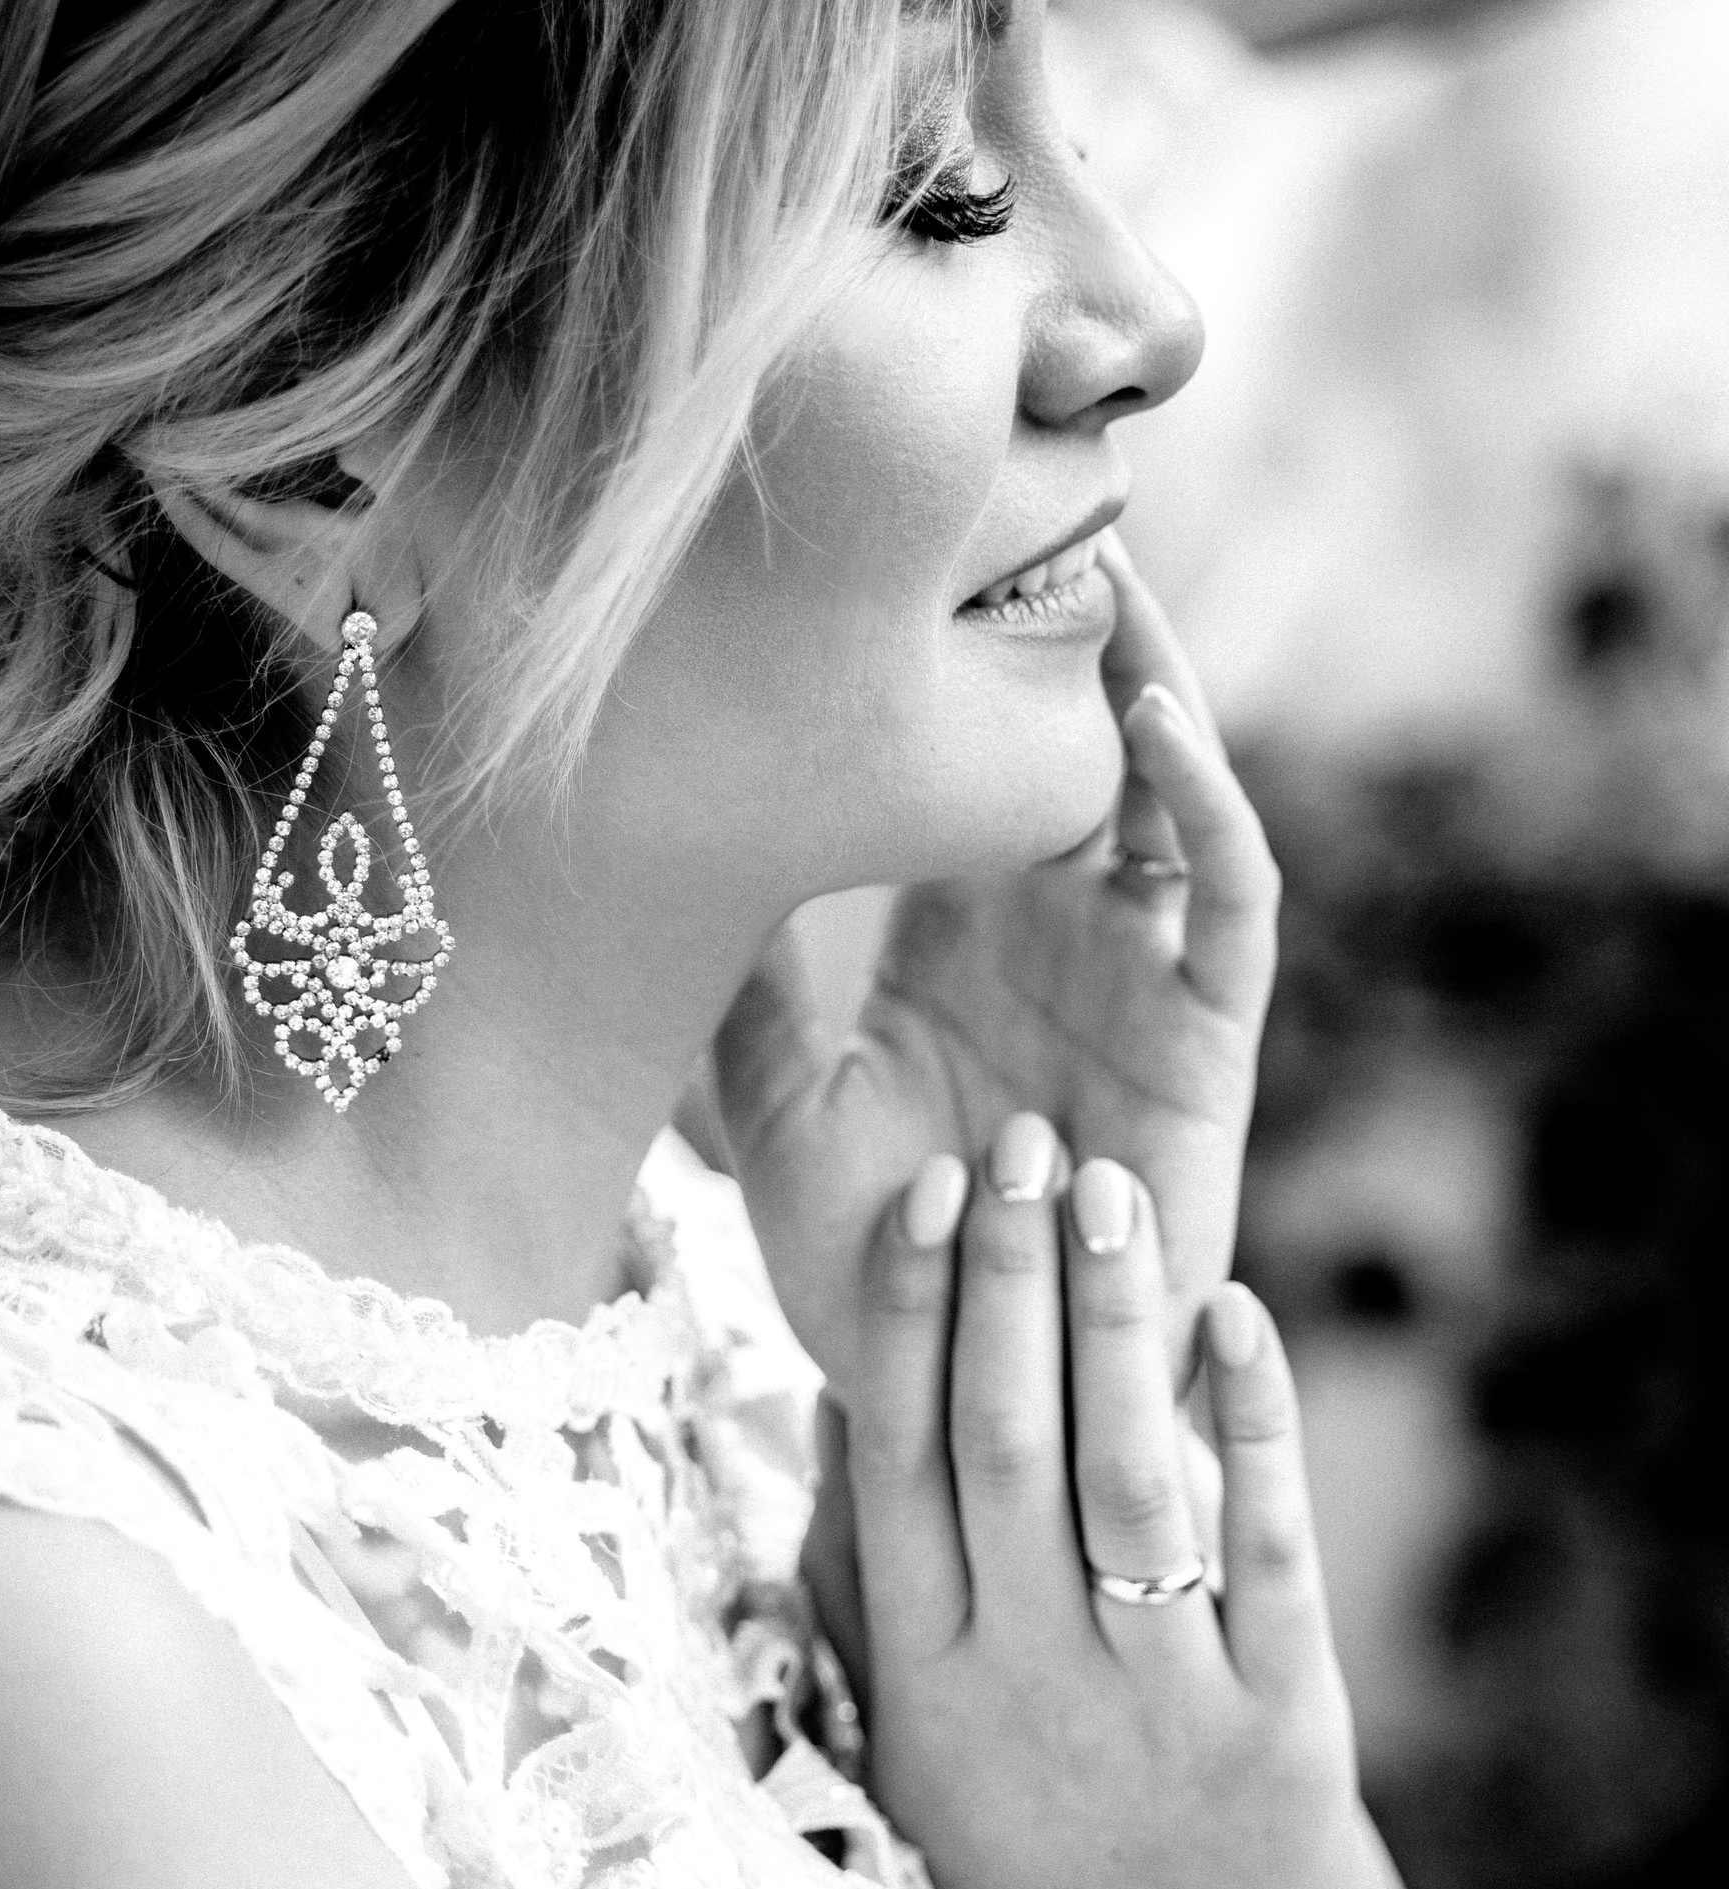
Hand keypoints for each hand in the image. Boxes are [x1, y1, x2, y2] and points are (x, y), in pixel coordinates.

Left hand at [715, 539, 1278, 1399]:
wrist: (957, 1400)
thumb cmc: (879, 1271)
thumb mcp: (779, 1111)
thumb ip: (741, 998)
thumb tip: (655, 867)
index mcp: (963, 938)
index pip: (982, 764)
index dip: (967, 660)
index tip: (909, 540)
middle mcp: (1063, 942)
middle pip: (1086, 746)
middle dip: (1073, 631)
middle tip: (1029, 489)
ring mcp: (1143, 984)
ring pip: (1176, 797)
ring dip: (1158, 686)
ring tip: (1114, 570)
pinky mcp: (1208, 1043)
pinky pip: (1233, 906)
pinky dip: (1211, 812)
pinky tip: (1157, 725)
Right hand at [847, 1112, 1356, 1888]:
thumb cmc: (1003, 1869)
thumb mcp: (900, 1730)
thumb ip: (861, 1575)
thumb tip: (833, 1409)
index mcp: (923, 1665)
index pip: (905, 1454)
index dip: (915, 1315)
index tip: (928, 1192)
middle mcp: (1026, 1671)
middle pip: (1005, 1441)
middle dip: (1010, 1283)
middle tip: (1024, 1145)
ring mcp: (1154, 1700)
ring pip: (1122, 1478)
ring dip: (1113, 1324)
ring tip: (1115, 1189)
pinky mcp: (1277, 1728)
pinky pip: (1262, 1554)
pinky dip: (1248, 1429)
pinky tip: (1236, 1318)